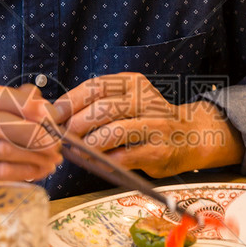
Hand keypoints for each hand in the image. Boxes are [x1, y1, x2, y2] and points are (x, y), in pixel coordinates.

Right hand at [0, 81, 61, 189]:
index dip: (27, 105)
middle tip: (56, 142)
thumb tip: (40, 101)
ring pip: (4, 150)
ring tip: (52, 159)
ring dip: (35, 156)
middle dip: (36, 133)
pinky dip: (24, 172)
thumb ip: (7, 103)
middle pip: (3, 124)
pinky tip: (39, 171)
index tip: (49, 114)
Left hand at [53, 72, 242, 175]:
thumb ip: (97, 104)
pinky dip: (105, 162)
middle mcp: (146, 100)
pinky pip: (124, 157)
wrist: (191, 135)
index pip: (97, 86)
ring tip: (78, 151)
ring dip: (89, 144)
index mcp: (133, 84)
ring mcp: (155, 125)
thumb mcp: (128, 101)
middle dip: (77, 124)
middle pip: (104, 108)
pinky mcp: (159, 151)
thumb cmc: (148, 119)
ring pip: (114, 132)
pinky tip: (97, 163)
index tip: (54, 115)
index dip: (71, 101)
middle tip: (63, 136)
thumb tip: (55, 114)